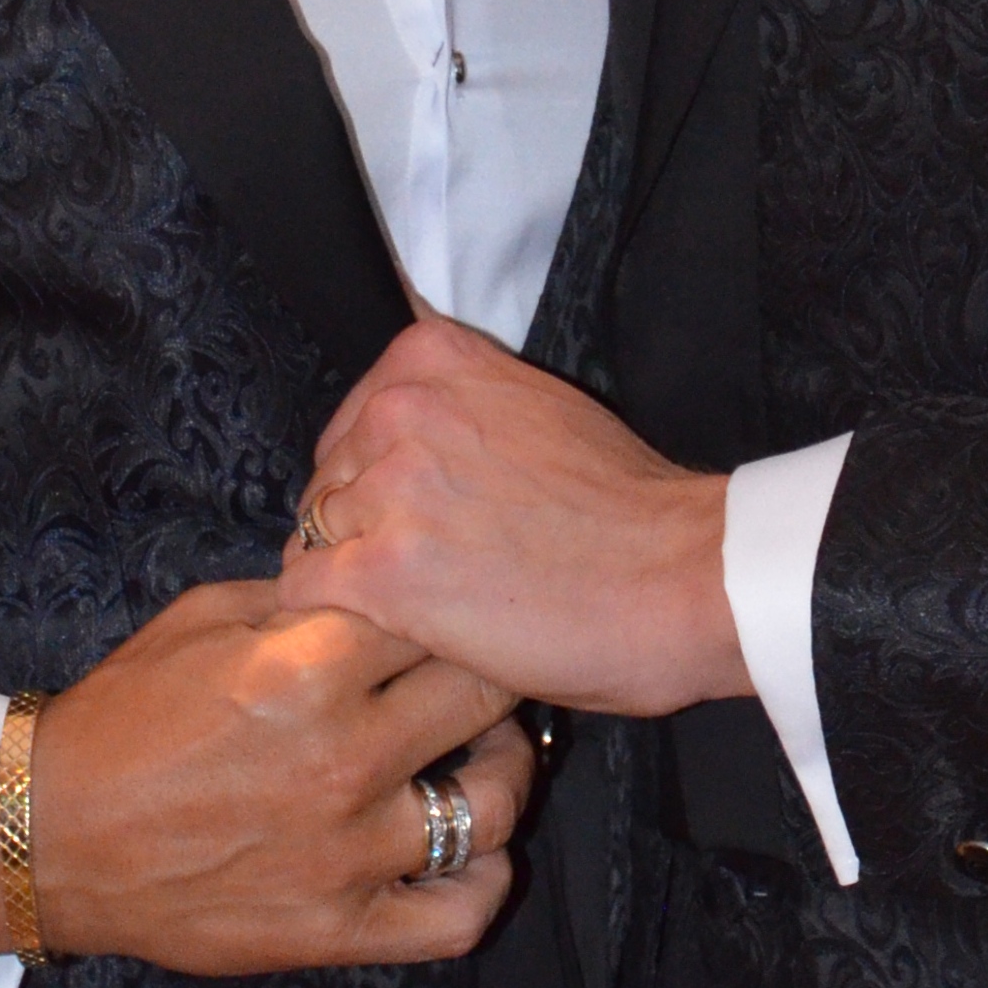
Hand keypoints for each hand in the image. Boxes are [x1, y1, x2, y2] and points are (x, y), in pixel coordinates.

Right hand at [0, 577, 529, 973]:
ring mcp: (347, 853)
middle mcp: (341, 759)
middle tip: (492, 667)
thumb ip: (301, 595)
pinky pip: (460, 915)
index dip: (455, 602)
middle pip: (484, 697)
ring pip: (493, 805)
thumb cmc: (123, 717)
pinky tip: (470, 847)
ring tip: (486, 754)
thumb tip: (378, 573)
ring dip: (504, 771)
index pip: (437, 614)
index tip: (460, 603)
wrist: (50, 835)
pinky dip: (485, 879)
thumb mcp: (201, 616)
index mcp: (305, 669)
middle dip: (497, 670)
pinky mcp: (338, 928)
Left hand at [293, 319, 746, 721]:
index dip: (377, 475)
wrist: (681, 577)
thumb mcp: (538, 407)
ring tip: (411, 607)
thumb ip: (465, 407)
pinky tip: (387, 629)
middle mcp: (399, 409)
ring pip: (314, 533)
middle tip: (421, 570)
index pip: (353, 419)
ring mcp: (387, 489)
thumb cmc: (628, 506)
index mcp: (433, 358)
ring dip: (352, 573)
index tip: (414, 512)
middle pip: (328, 476)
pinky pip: (306, 587)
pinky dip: (335, 616)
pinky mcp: (382, 572)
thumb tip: (415, 440)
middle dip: (363, 525)